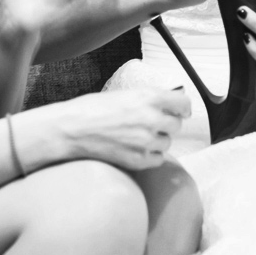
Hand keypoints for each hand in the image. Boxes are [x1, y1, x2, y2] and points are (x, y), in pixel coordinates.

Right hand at [50, 88, 190, 170]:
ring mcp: (146, 141)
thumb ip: (149, 98)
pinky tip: (135, 148)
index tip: (180, 111)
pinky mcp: (139, 160)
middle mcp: (151, 119)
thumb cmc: (92, 109)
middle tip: (150, 124)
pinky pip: (157, 159)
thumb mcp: (125, 94)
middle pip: (176, 125)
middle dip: (166, 124)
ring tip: (137, 136)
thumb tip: (169, 102)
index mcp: (149, 97)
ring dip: (157, 140)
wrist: (71, 129)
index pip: (183, 103)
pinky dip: (150, 156)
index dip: (182, 108)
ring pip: (167, 143)